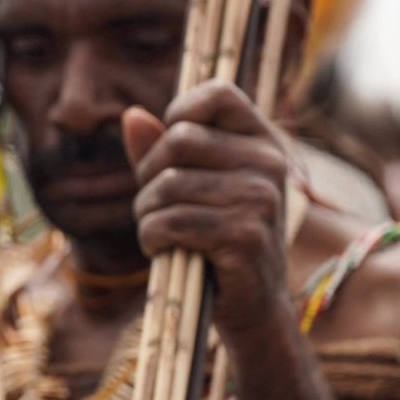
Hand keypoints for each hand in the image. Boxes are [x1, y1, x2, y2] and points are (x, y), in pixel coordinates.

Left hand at [121, 80, 294, 328]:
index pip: (219, 93)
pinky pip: (171, 221)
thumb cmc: (216, 239)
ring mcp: (261, 199)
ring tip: (158, 231)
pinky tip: (162, 249)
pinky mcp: (245, 235)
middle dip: (149, 174)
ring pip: (168, 184)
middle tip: (153, 203)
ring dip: (146, 213)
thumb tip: (131, 115)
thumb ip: (162, 150)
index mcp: (263, 141)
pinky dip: (152, 238)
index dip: (180, 112)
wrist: (253, 305)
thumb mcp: (193, 187)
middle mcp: (269, 163)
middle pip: (180, 140)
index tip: (170, 149)